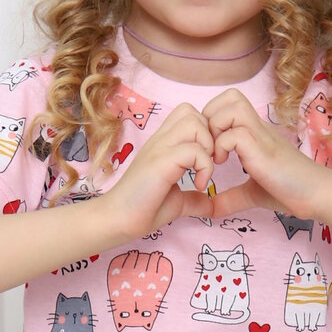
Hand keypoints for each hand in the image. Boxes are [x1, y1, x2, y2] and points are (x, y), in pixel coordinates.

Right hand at [100, 100, 222, 242]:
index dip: (205, 132)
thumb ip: (195, 198)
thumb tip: (212, 205)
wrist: (118, 220)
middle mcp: (160, 140)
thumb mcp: (177, 201)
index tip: (205, 161)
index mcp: (163, 143)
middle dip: (209, 136)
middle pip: (193, 112)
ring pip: (195, 123)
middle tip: (207, 163)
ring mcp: (159, 148)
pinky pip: (194, 150)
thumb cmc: (143, 209)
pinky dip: (205, 167)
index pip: (188, 114)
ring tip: (203, 171)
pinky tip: (198, 185)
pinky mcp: (160, 162)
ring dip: (207, 147)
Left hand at [200, 89, 331, 220]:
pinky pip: (234, 134)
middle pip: (229, 96)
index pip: (229, 103)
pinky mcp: (262, 149)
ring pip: (231, 106)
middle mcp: (257, 127)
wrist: (316, 195)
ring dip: (216, 128)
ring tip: (217, 154)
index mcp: (254, 132)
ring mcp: (261, 135)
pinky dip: (221, 147)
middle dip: (210, 118)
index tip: (209, 146)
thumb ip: (229, 198)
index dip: (212, 118)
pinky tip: (224, 164)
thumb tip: (209, 209)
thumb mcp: (251, 193)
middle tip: (209, 146)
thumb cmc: (289, 191)